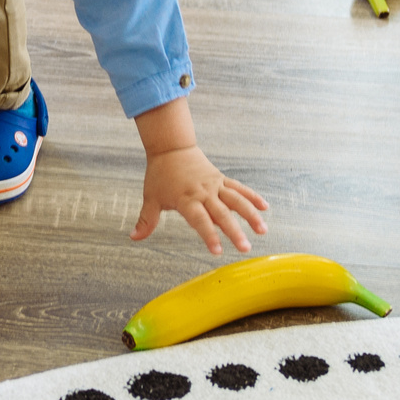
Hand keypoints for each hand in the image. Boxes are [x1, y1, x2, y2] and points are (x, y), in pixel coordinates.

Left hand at [134, 145, 269, 255]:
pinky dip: (252, 197)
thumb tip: (133, 237)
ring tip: (263, 230)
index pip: (200, 220)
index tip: (218, 251)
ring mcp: (215, 185)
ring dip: (250, 215)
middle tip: (246, 248)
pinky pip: (239, 188)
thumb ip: (147, 220)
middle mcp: (203, 192)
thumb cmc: (160, 174)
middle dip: (234, 232)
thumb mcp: (151, 197)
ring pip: (236, 200)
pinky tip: (265, 208)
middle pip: (222, 214)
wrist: (171, 147)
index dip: (209, 235)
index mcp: (186, 199)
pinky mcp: (221, 179)